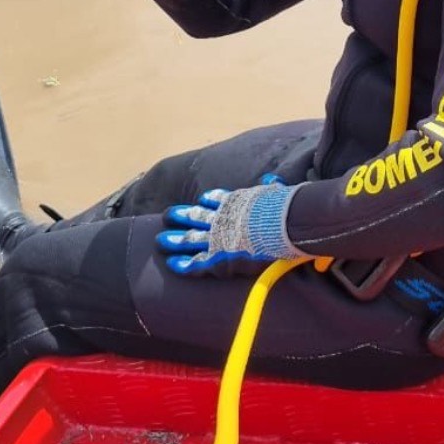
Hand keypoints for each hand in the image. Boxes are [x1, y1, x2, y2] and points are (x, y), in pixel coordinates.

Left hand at [156, 183, 302, 274]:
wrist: (281, 225)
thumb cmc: (283, 209)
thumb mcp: (278, 192)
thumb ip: (272, 186)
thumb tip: (270, 179)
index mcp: (235, 203)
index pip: (217, 200)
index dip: (208, 201)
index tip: (200, 201)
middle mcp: (222, 219)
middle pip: (197, 217)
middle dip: (181, 217)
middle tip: (167, 216)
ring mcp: (217, 239)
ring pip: (190, 239)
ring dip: (175, 240)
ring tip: (160, 240)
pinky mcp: (218, 258)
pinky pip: (196, 263)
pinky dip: (184, 264)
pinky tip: (172, 264)